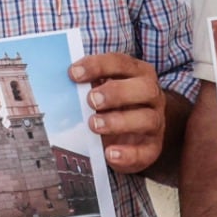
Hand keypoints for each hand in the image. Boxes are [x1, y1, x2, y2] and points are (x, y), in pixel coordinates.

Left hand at [70, 52, 168, 172]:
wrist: (140, 132)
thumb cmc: (115, 104)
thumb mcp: (104, 89)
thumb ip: (89, 85)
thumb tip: (61, 84)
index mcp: (137, 73)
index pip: (121, 63)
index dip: (97, 66)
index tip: (73, 73)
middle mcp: (151, 95)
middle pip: (144, 89)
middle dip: (116, 93)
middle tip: (91, 100)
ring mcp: (155, 121)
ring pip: (147, 119)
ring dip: (119, 122)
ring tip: (94, 125)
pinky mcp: (153, 147)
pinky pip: (146, 151)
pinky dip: (127, 154)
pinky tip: (109, 154)